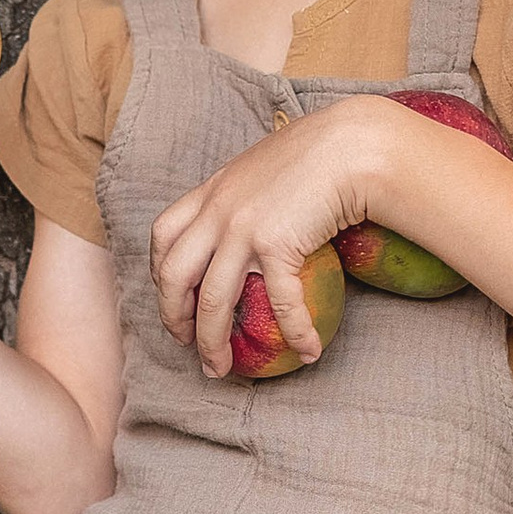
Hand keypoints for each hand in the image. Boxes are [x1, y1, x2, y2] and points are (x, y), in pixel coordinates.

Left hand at [150, 103, 380, 376]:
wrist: (351, 144)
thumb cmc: (320, 152)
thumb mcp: (265, 167)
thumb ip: (249, 193)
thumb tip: (257, 218)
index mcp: (212, 192)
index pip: (164, 236)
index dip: (160, 275)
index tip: (173, 302)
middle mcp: (217, 212)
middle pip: (174, 276)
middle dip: (174, 320)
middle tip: (189, 347)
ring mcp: (242, 229)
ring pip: (211, 301)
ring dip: (213, 343)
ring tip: (222, 369)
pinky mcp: (276, 245)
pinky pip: (280, 303)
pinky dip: (295, 332)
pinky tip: (308, 351)